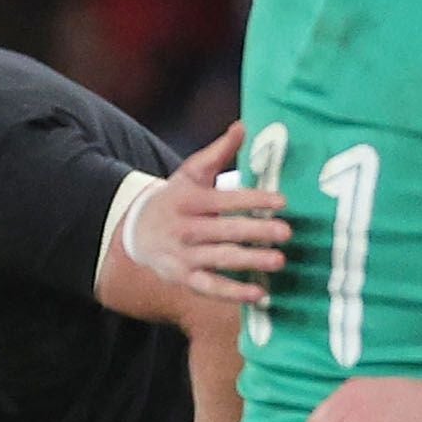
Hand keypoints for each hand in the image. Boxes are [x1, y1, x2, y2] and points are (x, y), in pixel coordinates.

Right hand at [123, 123, 290, 304]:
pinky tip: (260, 295)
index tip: (282, 202)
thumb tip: (242, 126)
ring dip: (250, 261)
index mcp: (189, 200)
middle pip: (224, 230)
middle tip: (287, 232)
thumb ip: (218, 152)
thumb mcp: (191, 173)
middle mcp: (185, 228)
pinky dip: (234, 293)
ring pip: (220, 259)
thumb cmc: (175, 199)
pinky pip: (210, 287)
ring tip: (279, 261)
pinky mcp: (183, 278)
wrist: (135, 231)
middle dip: (256, 232)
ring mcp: (183, 255)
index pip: (225, 199)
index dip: (253, 200)